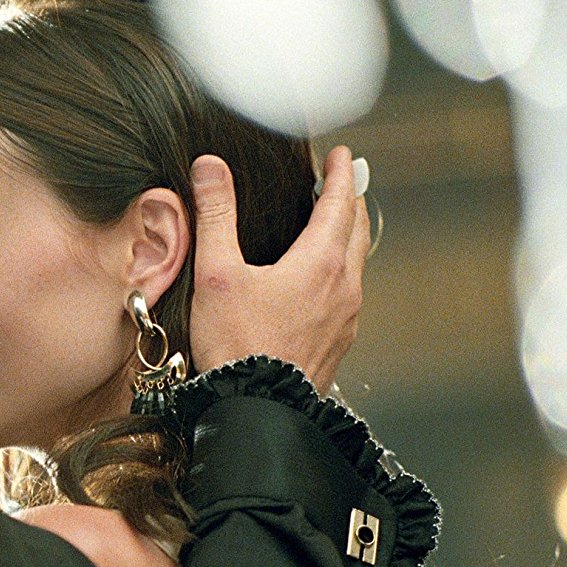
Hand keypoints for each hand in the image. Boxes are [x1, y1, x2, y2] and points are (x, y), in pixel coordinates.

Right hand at [187, 146, 369, 390]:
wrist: (258, 410)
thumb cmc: (237, 345)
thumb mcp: (217, 274)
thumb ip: (215, 215)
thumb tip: (209, 167)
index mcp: (320, 263)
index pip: (340, 204)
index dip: (341, 175)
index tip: (344, 156)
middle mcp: (343, 287)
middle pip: (357, 231)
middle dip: (350, 202)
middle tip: (342, 183)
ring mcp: (346, 318)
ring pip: (356, 264)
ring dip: (348, 237)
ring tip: (332, 226)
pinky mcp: (338, 342)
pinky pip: (349, 294)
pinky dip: (341, 270)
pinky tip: (321, 281)